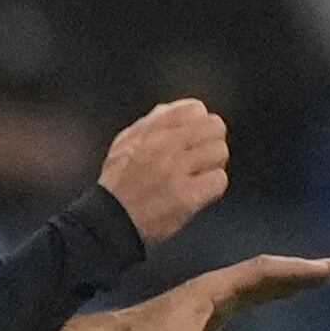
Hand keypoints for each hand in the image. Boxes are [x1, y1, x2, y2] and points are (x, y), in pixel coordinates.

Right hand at [96, 98, 230, 246]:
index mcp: (150, 131)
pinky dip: (213, 187)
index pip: (194, 109)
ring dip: (214, 164)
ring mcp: (177, 171)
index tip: (195, 137)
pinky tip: (199, 192)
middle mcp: (165, 147)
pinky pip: (219, 180)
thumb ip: (149, 124)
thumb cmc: (117, 185)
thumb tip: (172, 109)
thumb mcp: (124, 143)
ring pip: (220, 152)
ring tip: (200, 175)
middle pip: (214, 127)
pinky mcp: (186, 197)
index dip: (199, 123)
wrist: (110, 221)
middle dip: (212, 141)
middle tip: (202, 157)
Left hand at [105, 254, 329, 330]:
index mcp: (213, 288)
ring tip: (324, 274)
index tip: (323, 267)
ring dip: (292, 278)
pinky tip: (289, 293)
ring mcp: (217, 297)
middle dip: (301, 269)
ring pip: (262, 282)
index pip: (262, 272)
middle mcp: (218, 286)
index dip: (294, 268)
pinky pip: (253, 295)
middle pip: (267, 272)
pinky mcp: (214, 310)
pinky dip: (276, 291)